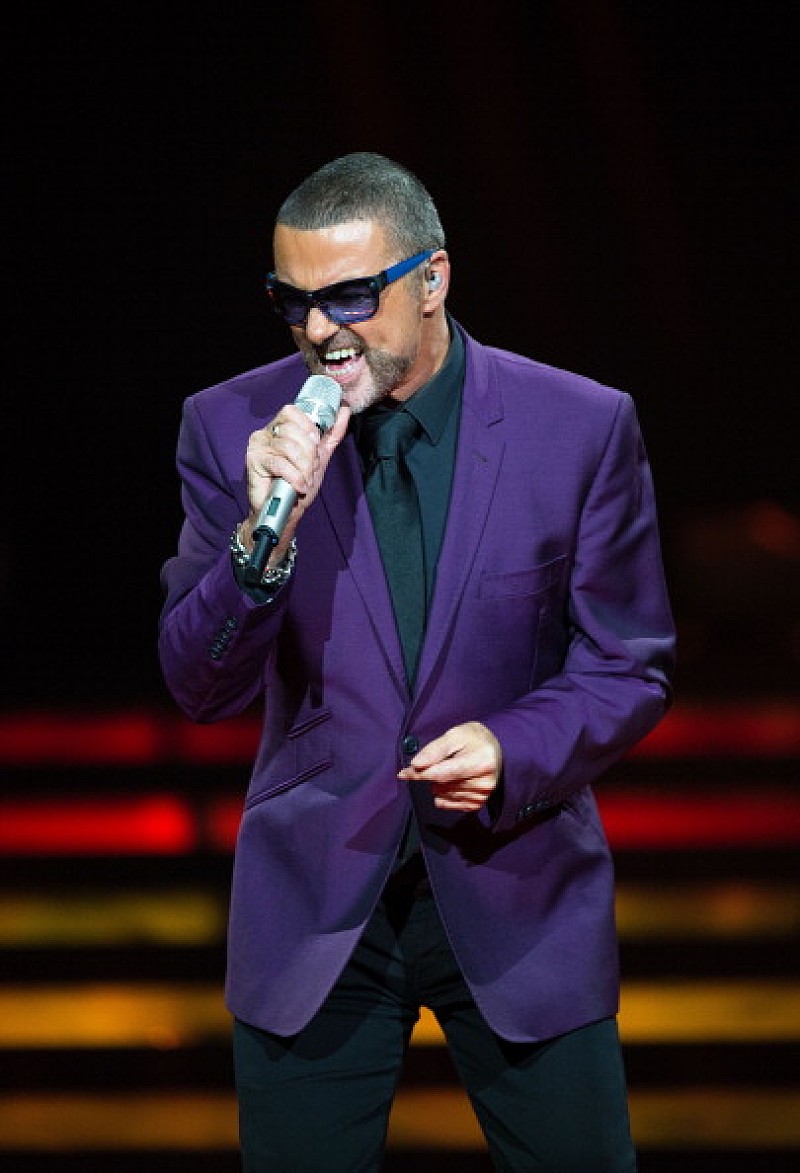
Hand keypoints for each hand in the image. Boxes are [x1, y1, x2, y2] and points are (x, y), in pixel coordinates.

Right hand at [241, 401, 350, 557]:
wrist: (287, 511)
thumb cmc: (299, 483)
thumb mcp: (320, 456)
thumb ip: (331, 433)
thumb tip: (344, 410)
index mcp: (280, 427)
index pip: (292, 411)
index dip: (308, 427)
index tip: (315, 445)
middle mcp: (266, 433)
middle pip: (293, 430)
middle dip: (309, 454)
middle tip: (310, 470)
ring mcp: (258, 446)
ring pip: (288, 447)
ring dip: (303, 468)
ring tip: (304, 480)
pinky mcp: (253, 461)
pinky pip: (280, 463)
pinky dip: (294, 477)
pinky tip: (298, 486)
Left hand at [398, 721, 502, 811]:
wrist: (496, 751)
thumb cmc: (474, 740)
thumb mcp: (456, 735)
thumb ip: (435, 749)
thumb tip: (416, 764)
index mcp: (481, 762)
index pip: (442, 773)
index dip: (419, 774)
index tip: (403, 773)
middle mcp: (484, 783)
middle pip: (441, 785)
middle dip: (430, 775)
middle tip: (436, 762)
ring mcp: (482, 796)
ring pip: (443, 795)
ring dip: (438, 784)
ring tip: (450, 769)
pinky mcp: (478, 804)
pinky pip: (449, 804)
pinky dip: (443, 794)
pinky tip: (451, 782)